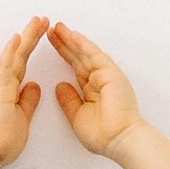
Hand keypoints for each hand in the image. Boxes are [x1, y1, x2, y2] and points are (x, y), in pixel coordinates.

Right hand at [0, 21, 48, 168]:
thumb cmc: (1, 141)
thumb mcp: (22, 117)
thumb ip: (27, 100)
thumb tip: (33, 87)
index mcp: (7, 90)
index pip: (21, 64)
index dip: (30, 48)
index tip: (41, 34)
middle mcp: (1, 84)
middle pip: (18, 55)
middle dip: (30, 36)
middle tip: (41, 20)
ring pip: (14, 55)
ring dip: (26, 37)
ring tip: (37, 21)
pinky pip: (7, 66)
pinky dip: (13, 51)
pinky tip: (19, 37)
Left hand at [48, 20, 143, 158]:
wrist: (119, 140)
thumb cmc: (103, 135)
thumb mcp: (77, 115)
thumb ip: (69, 100)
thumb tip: (60, 86)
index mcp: (93, 90)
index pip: (75, 68)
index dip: (63, 55)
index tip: (51, 45)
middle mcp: (100, 80)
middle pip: (79, 57)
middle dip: (64, 44)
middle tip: (50, 30)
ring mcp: (107, 75)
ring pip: (85, 53)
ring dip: (71, 40)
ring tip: (56, 28)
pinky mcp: (111, 73)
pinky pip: (95, 55)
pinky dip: (83, 45)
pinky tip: (72, 35)